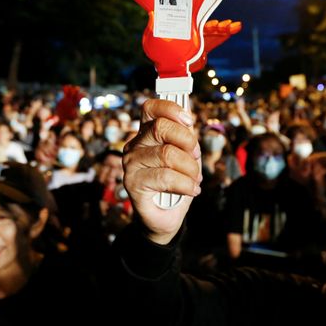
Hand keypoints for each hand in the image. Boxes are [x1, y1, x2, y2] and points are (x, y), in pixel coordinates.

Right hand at [122, 99, 201, 244]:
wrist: (165, 217)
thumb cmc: (175, 183)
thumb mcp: (185, 155)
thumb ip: (185, 135)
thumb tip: (189, 115)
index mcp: (145, 134)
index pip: (150, 108)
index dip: (170, 108)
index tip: (189, 120)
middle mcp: (134, 145)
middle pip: (161, 127)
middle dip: (188, 141)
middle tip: (195, 157)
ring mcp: (130, 164)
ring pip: (167, 154)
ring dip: (190, 168)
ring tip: (194, 179)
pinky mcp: (132, 183)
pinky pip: (166, 177)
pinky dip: (186, 184)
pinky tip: (191, 190)